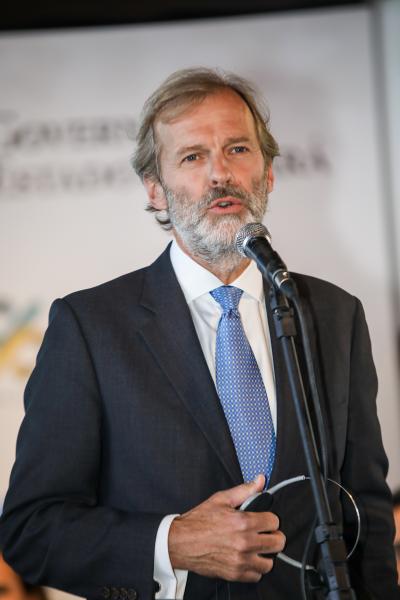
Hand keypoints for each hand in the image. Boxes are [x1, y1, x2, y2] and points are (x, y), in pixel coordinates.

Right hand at [168, 474, 285, 582]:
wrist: (181, 542)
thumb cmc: (199, 521)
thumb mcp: (221, 499)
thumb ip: (245, 490)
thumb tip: (260, 481)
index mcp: (243, 522)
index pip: (274, 521)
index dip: (270, 518)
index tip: (265, 519)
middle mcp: (244, 543)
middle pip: (278, 542)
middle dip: (273, 535)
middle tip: (264, 533)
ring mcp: (240, 561)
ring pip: (270, 562)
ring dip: (265, 554)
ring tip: (257, 547)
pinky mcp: (235, 574)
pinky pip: (257, 576)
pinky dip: (254, 568)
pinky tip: (247, 558)